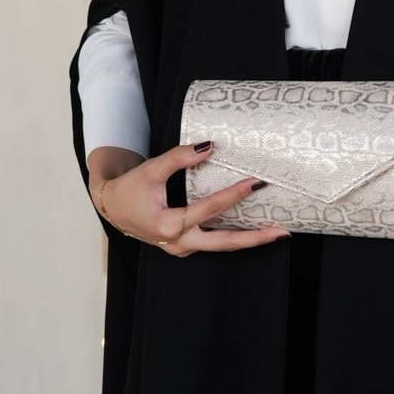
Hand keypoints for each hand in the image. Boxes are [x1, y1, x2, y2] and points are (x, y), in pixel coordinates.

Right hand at [88, 141, 289, 254]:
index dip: (234, 194)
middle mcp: (178, 242)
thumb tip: (209, 146)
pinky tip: (252, 229)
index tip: (256, 183)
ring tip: (276, 232)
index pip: (209, 209)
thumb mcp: (150, 170)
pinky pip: (213, 242)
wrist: (111, 207)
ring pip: (220, 246)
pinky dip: (234, 237)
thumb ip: (178, 157)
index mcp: (168, 225)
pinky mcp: (184, 245)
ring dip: (248, 240)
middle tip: (282, 231)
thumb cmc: (128, 190)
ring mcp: (182, 247)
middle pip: (224, 243)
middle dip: (255, 238)